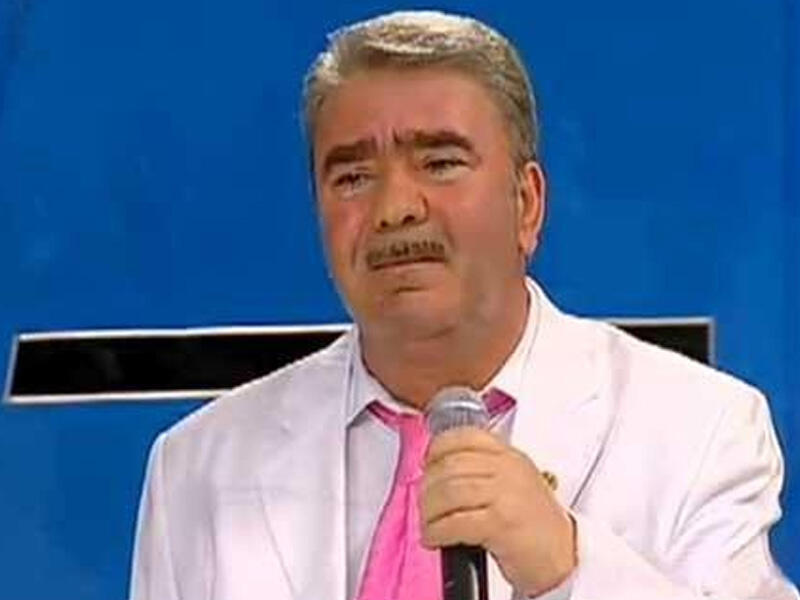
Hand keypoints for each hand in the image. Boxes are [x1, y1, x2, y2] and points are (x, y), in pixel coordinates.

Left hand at [420, 427, 575, 595]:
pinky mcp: (501, 523)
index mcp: (511, 456)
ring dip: (429, 510)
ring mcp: (506, 494)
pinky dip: (437, 530)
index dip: (437, 449)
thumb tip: (439, 471)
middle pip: (451, 465)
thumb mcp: (515, 483)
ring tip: (428, 524)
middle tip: (425, 504)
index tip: (427, 465)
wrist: (566, 558)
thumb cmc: (536, 526)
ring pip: (449, 491)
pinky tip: (434, 538)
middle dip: (428, 486)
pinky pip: (455, 522)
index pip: (465, 436)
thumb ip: (485, 470)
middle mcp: (509, 469)